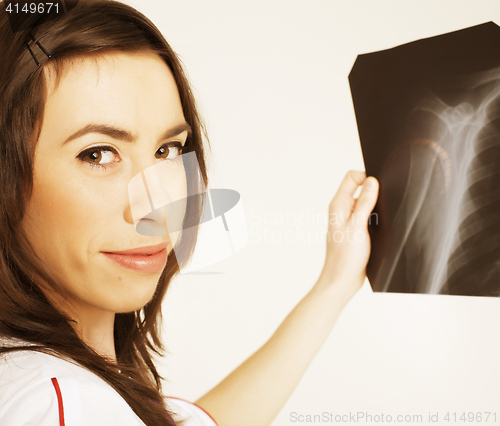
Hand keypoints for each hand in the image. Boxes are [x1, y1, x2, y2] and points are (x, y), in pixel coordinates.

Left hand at [317, 171, 378, 301]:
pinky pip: (369, 215)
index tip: (381, 185)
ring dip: (377, 205)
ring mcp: (350, 219)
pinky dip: (377, 216)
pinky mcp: (357, 229)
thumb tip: (372, 181)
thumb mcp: (358, 227)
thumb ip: (365, 203)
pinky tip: (384, 225)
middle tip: (386, 200)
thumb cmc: (345, 257)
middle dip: (374, 189)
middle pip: (360, 187)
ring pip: (366, 202)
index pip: (351, 177)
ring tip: (384, 216)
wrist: (342, 280)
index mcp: (339, 205)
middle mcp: (343, 210)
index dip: (366, 176)